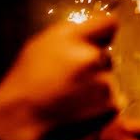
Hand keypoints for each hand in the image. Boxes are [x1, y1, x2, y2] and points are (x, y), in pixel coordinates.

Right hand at [0, 16, 121, 139]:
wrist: (25, 116)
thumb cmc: (29, 79)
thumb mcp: (43, 44)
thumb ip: (73, 34)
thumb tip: (98, 32)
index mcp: (73, 37)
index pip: (108, 23)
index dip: (106, 31)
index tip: (102, 37)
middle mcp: (92, 57)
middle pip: (106, 56)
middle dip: (94, 64)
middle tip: (71, 78)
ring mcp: (105, 83)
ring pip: (109, 79)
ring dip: (98, 85)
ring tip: (73, 96)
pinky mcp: (113, 104)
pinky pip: (114, 99)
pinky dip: (102, 104)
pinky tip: (81, 107)